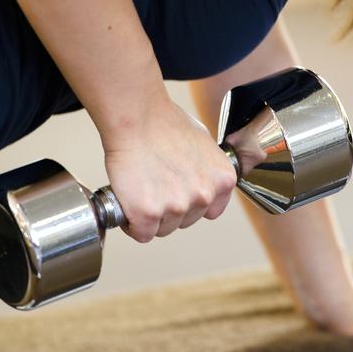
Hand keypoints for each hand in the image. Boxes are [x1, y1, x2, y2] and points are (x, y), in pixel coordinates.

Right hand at [103, 97, 237, 242]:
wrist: (137, 117)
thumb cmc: (164, 122)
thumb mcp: (203, 144)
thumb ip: (207, 170)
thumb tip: (199, 180)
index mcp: (223, 180)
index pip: (210, 212)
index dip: (190, 203)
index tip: (177, 193)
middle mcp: (204, 196)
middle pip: (185, 222)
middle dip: (169, 209)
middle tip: (153, 185)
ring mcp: (177, 207)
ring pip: (162, 229)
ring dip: (150, 216)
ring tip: (141, 188)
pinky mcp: (149, 214)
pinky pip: (141, 234)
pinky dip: (132, 223)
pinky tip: (129, 202)